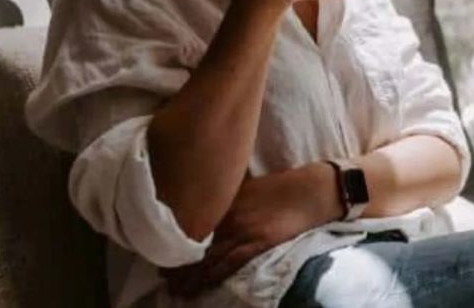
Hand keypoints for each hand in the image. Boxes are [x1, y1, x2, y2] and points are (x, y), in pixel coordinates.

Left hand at [161, 164, 339, 297]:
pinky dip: (211, 277)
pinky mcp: (258, 243)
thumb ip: (229, 196)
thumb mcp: (249, 185)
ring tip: (175, 288)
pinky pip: (228, 264)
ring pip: (207, 258)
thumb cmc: (284, 186)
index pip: (192, 221)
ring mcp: (243, 230)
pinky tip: (199, 287)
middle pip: (195, 243)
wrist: (312, 190)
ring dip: (189, 275)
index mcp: (226, 199)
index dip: (175, 238)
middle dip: (177, 262)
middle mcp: (229, 214)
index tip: (161, 249)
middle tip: (163, 275)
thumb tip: (210, 202)